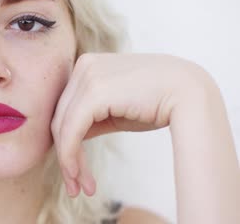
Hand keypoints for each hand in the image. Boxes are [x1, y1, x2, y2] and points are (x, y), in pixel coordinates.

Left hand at [51, 53, 212, 196]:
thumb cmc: (156, 103)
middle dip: (65, 156)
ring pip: (63, 127)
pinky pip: (72, 129)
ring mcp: (88, 76)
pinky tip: (77, 175)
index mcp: (87, 65)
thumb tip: (68, 140)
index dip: (65, 142)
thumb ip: (90, 119)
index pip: (66, 109)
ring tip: (77, 188)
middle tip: (74, 186)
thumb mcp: (115, 110)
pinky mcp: (94, 92)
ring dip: (68, 162)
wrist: (190, 93)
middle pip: (61, 118)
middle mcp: (84, 66)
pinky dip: (70, 155)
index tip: (74, 172)